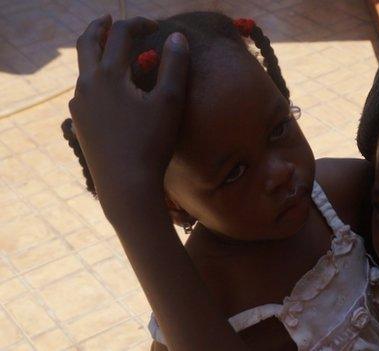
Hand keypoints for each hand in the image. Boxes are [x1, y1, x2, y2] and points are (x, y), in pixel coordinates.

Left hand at [69, 15, 188, 209]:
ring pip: (83, 69)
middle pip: (86, 43)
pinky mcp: (80, 125)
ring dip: (96, 55)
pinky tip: (110, 92)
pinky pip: (84, 92)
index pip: (121, 35)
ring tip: (112, 55)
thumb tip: (177, 37)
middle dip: (100, 28)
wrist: (126, 186)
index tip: (155, 25)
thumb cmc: (151, 143)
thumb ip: (175, 65)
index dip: (139, 24)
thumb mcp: (170, 101)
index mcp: (108, 75)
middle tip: (110, 20)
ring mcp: (79, 106)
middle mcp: (87, 86)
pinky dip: (96, 79)